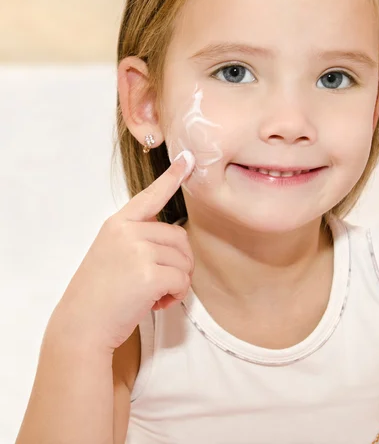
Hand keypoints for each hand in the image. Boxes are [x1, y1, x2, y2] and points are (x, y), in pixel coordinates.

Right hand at [49, 151, 194, 353]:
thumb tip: (172, 237)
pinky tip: (156, 304)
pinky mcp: (149, 274)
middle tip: (158, 283)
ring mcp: (138, 251)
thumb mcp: (111, 253)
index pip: (150, 196)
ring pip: (184, 260)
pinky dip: (176, 296)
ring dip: (177, 282)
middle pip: (179, 236)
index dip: (171, 178)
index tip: (187, 159)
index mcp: (118, 223)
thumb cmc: (99, 294)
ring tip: (152, 295)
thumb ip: (136, 238)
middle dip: (178, 263)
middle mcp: (128, 231)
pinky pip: (182, 280)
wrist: (81, 327)